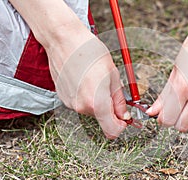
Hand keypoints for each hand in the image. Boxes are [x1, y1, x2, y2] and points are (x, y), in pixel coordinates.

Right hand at [8, 0, 129, 138]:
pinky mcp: (63, 98)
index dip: (121, 126)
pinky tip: (83, 79)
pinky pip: (80, 103)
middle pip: (102, 118)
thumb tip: (124, 115)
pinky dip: (85, 95)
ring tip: (94, 79)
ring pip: (91, 110)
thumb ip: (119, 100)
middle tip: (109, 87)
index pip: (112, 131)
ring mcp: (70, 103)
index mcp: (96, 103)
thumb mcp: (113, 75)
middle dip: (109, 108)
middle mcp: (81, 108)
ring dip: (96, 100)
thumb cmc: (89, 52)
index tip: (125, 117)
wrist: (63, 40)